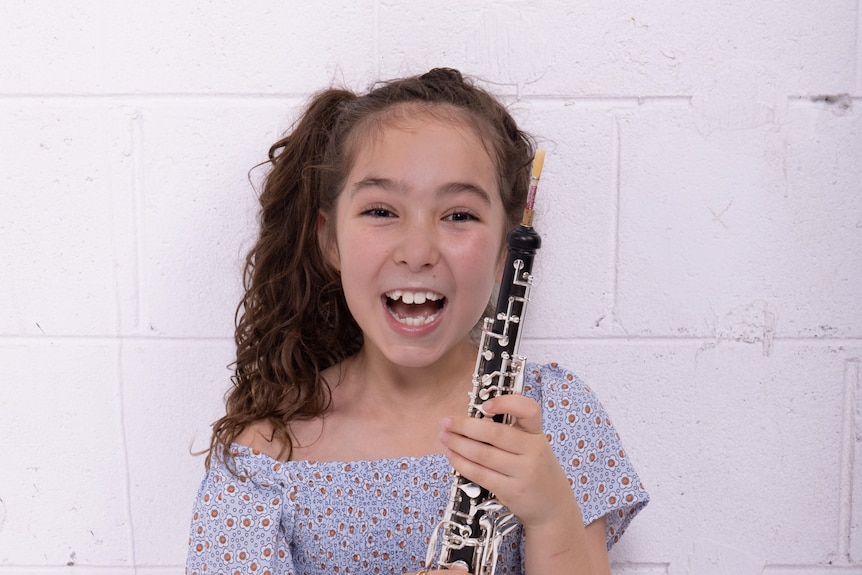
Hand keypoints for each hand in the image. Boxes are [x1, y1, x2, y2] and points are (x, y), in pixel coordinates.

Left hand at [438, 393, 581, 529]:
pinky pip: (481, 474)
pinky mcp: (512, 491)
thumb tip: (474, 416)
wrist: (552, 506)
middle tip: (447, 422)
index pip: (529, 410)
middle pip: (495, 433)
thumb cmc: (535, 469)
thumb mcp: (533, 445)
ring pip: (484, 454)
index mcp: (537, 434)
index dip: (507, 403)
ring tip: (444, 437)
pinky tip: (452, 456)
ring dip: (459, 444)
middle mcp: (533, 451)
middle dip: (466, 426)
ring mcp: (523, 472)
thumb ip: (513, 430)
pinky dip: (462, 464)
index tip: (485, 406)